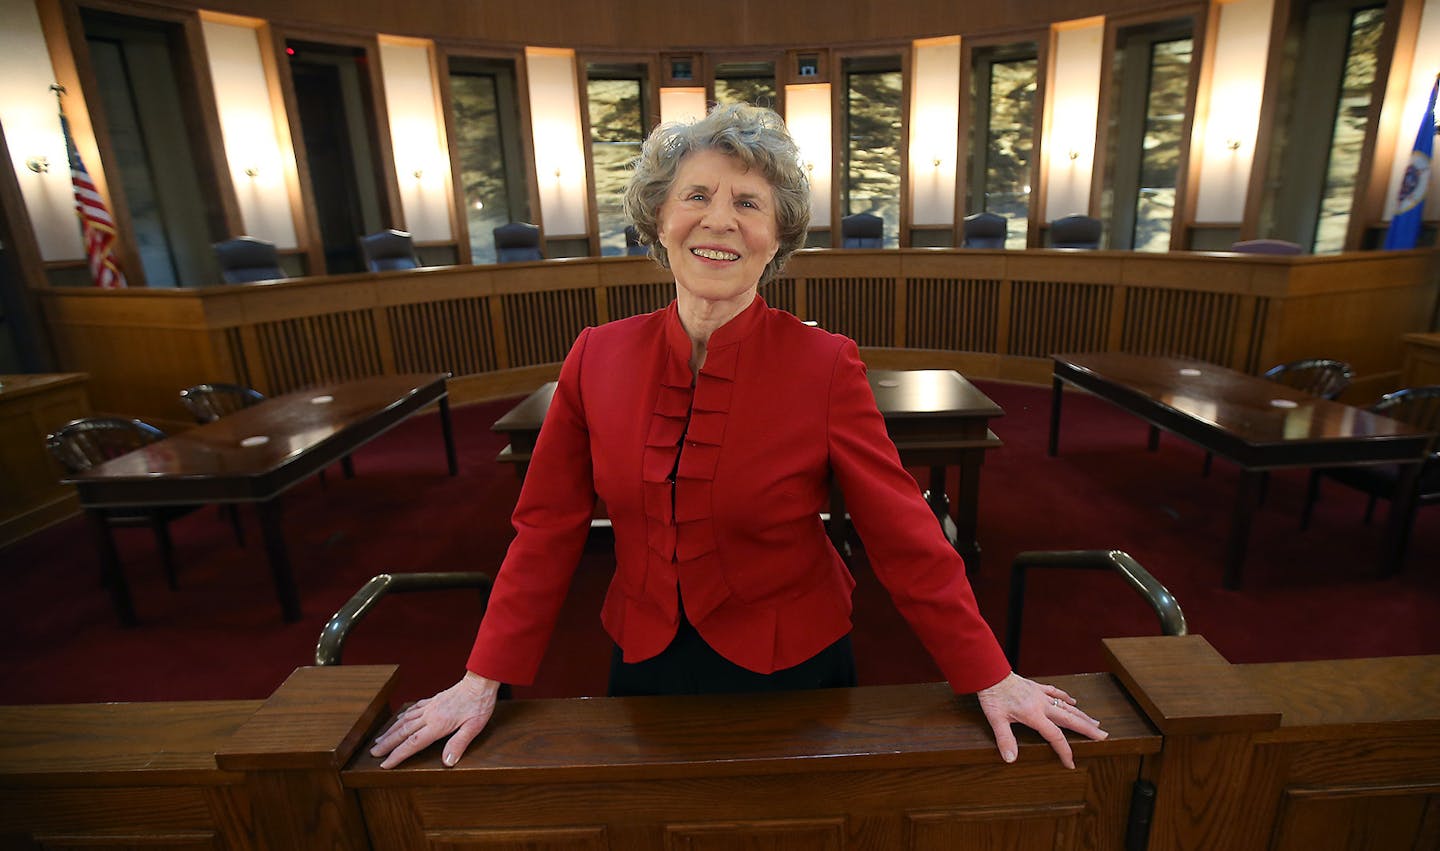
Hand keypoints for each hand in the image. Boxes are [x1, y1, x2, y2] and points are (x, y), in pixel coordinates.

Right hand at [369, 672, 499, 768]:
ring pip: (405, 720)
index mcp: (438, 725)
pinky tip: (398, 719)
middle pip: (403, 732)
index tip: (385, 764)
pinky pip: (413, 709)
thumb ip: (459, 744)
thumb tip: (447, 762)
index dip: (397, 755)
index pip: (412, 743)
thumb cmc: (480, 705)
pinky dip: (402, 716)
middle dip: (387, 744)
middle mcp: (430, 715)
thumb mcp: (474, 727)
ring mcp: (430, 707)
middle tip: (373, 753)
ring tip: (379, 740)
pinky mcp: (433, 700)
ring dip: (390, 731)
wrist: (480, 682)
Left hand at [976, 671, 1106, 768]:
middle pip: (1070, 719)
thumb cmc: (992, 696)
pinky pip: (1055, 693)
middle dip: (1087, 729)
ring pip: (1066, 706)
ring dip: (1082, 715)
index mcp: (1034, 715)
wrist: (990, 672)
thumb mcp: (996, 720)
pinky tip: (1073, 701)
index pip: (1055, 736)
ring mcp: (1040, 695)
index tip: (1071, 763)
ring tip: (1096, 723)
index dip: (1064, 751)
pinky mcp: (1036, 687)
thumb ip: (1005, 739)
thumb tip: (1011, 759)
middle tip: (1103, 736)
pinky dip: (1066, 698)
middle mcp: (1042, 705)